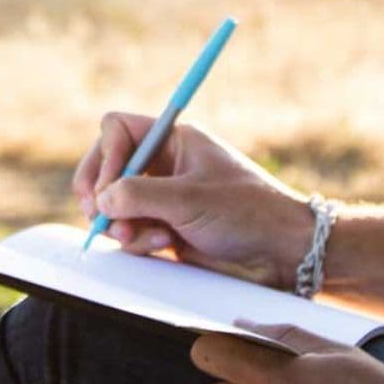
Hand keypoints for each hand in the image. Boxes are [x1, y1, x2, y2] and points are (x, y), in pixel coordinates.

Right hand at [71, 112, 311, 287]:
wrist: (283, 252)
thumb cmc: (249, 213)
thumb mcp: (190, 199)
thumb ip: (139, 196)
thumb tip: (102, 199)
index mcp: (174, 140)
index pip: (117, 130)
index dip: (106, 156)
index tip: (110, 188)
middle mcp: (164, 166)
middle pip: (106, 167)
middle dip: (101, 193)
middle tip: (101, 217)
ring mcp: (162, 198)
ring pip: (113, 204)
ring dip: (121, 224)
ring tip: (149, 238)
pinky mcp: (164, 228)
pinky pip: (129, 231)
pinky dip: (136, 241)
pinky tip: (162, 245)